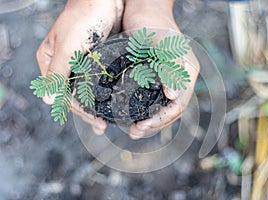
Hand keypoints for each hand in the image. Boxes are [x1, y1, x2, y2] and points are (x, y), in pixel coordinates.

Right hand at [36, 0, 123, 133]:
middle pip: (74, 95)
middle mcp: (64, 65)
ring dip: (96, 106)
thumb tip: (48, 101)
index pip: (62, 94)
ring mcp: (81, 63)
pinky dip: (104, 93)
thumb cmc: (83, 18)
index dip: (78, 111)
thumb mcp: (68, 48)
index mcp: (51, 62)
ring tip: (107, 121)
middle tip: (102, 126)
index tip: (94, 122)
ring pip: (87, 90)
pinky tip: (113, 102)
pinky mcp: (96, 59)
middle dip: (88, 112)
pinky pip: (99, 81)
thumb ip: (57, 74)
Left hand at [123, 0, 199, 138]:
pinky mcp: (157, 75)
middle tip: (134, 132)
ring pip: (163, 106)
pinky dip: (145, 108)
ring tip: (133, 129)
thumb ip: (169, 67)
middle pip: (172, 109)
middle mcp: (180, 77)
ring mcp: (169, 77)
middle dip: (155, 124)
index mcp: (187, 72)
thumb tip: (174, 95)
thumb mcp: (160, 43)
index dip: (162, 119)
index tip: (141, 126)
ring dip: (150, 120)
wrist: (144, 8)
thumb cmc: (152, 22)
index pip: (179, 104)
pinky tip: (132, 113)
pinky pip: (154, 97)